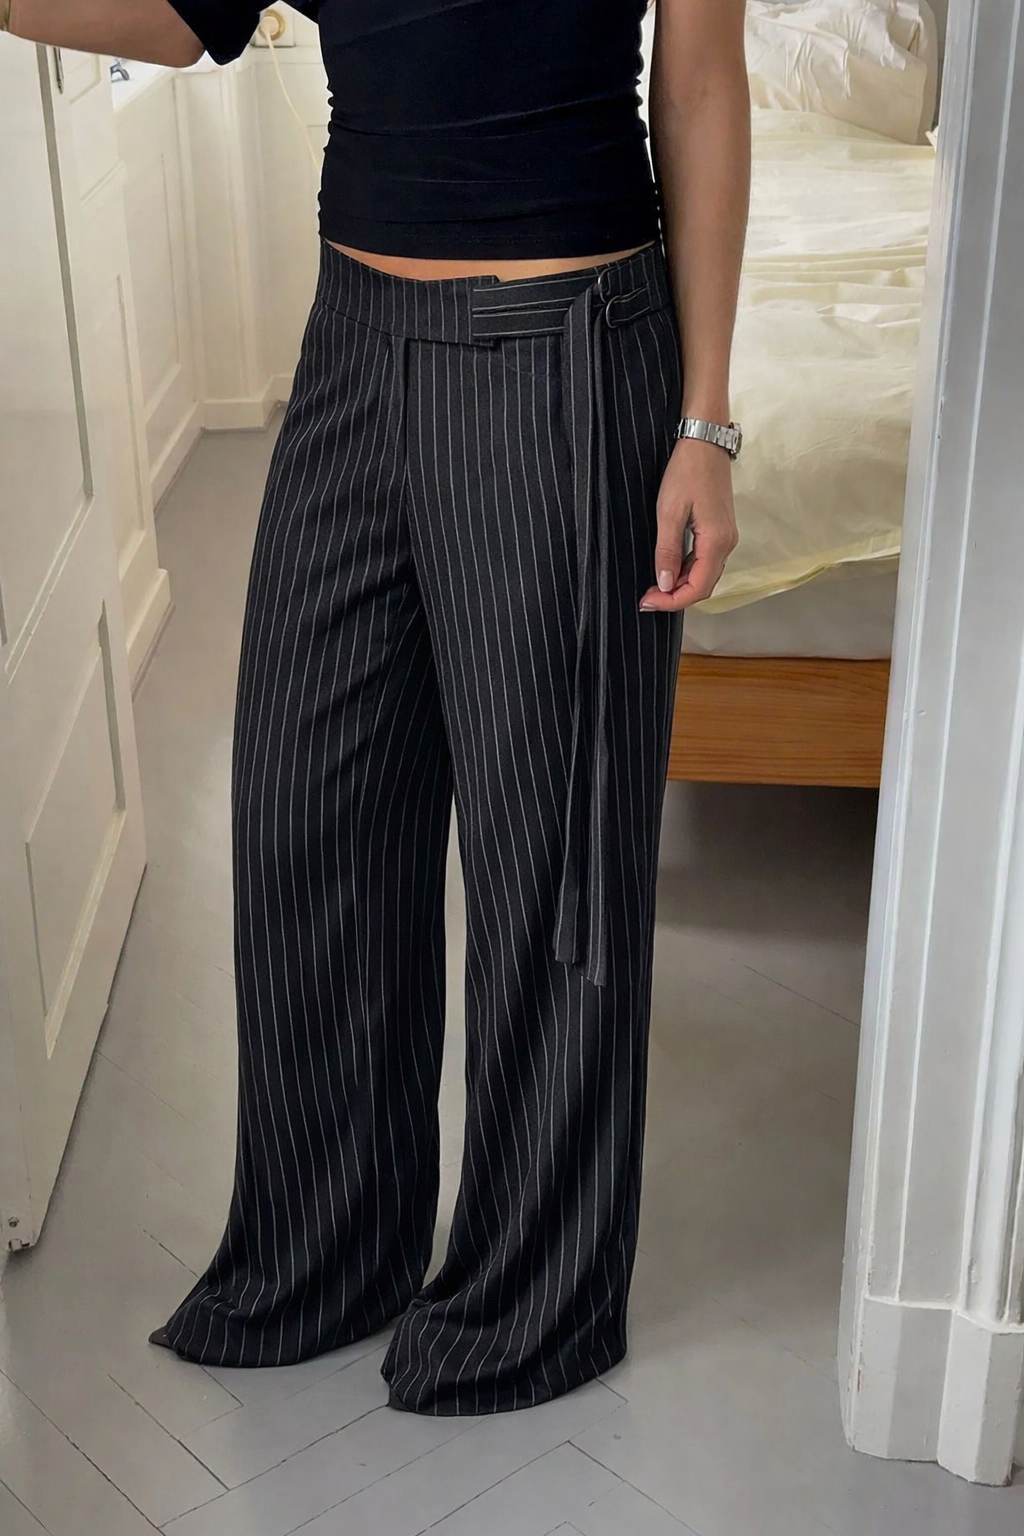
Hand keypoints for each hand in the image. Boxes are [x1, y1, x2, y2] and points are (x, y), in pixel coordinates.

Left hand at [638, 438, 738, 611]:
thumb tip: (664, 583)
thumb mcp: (669, 512)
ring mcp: (725, 537)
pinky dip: (686, 570)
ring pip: (704, 574)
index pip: (698, 588)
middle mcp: (726, 543)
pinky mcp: (719, 529)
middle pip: (703, 586)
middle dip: (675, 596)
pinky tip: (668, 568)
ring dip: (680, 584)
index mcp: (717, 542)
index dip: (672, 601)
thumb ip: (666, 550)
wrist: (705, 441)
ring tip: (653, 585)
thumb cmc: (687, 471)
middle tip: (647, 598)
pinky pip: (704, 560)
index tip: (648, 603)